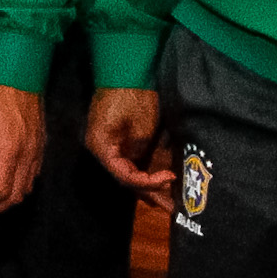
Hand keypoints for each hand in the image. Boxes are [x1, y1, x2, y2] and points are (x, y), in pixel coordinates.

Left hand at [0, 79, 42, 217]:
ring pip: (27, 186)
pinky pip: (33, 173)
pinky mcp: (40, 141)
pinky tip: (5, 179)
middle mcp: (28, 154)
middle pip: (16, 194)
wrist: (17, 67)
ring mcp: (37, 148)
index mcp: (10, 151)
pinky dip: (20, 184)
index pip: (0, 191)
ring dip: (9, 197)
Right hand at [87, 85, 174, 203]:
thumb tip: (149, 172)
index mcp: (102, 147)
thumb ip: (142, 151)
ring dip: (152, 186)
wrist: (127, 70)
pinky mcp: (124, 141)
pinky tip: (166, 183)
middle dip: (151, 193)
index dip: (146, 182)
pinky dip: (150, 172)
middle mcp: (105, 151)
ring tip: (172, 202)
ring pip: (133, 173)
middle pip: (128, 179)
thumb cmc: (132, 95)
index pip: (123, 175)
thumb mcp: (140, 126)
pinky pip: (137, 162)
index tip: (168, 178)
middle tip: (173, 208)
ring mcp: (114, 147)